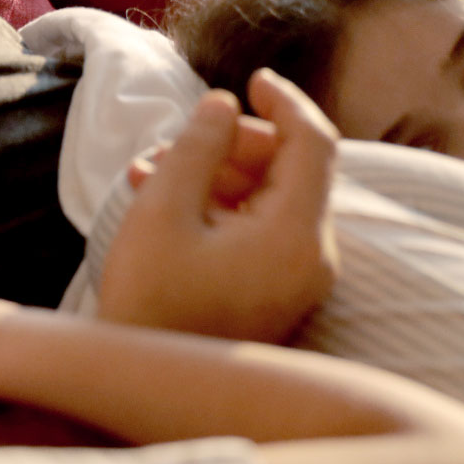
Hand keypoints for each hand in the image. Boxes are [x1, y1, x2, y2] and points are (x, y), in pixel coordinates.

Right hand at [96, 69, 337, 342]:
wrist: (149, 384)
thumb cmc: (150, 301)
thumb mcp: (161, 210)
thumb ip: (197, 147)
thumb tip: (223, 105)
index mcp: (295, 236)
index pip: (314, 144)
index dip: (285, 101)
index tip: (250, 79)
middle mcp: (313, 258)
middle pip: (293, 170)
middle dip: (235, 144)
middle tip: (177, 142)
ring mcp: (299, 280)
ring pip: (273, 199)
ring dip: (220, 175)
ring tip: (153, 174)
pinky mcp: (279, 294)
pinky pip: (263, 231)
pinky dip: (224, 208)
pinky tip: (168, 204)